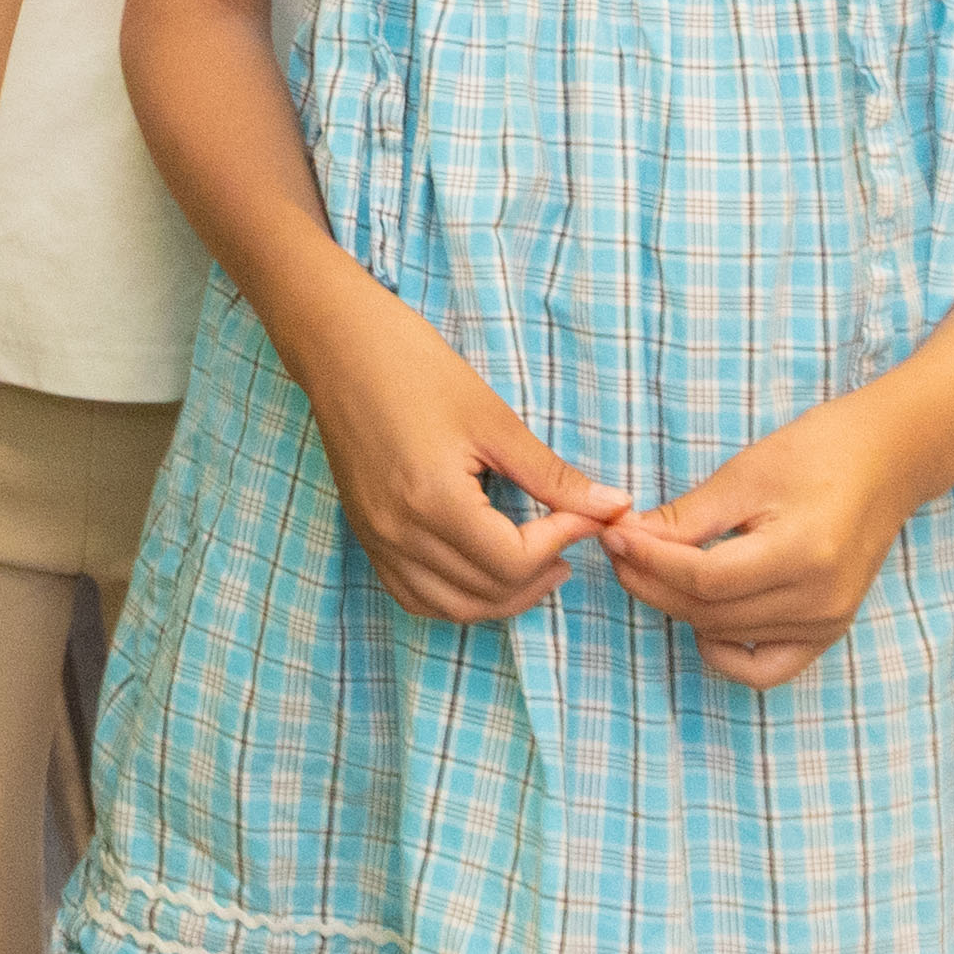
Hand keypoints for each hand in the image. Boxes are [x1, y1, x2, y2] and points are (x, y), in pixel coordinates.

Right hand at [268, 276, 623, 626]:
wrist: (340, 347)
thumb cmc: (416, 368)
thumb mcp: (493, 420)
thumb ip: (552, 475)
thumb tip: (614, 505)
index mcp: (433, 500)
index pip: (513, 560)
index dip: (563, 540)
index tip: (588, 513)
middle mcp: (399, 532)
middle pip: (487, 593)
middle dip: (541, 575)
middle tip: (572, 538)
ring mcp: (377, 539)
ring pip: (452, 606)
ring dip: (503, 597)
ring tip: (539, 565)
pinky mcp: (367, 535)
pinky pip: (414, 596)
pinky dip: (456, 599)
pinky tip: (485, 573)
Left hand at [604, 391, 934, 688]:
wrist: (886, 462)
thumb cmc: (818, 453)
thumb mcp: (746, 475)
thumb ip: (687, 517)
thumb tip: (628, 538)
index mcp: (802, 556)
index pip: (703, 578)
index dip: (649, 560)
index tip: (614, 535)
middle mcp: (819, 602)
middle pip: (709, 612)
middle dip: (651, 582)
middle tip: (619, 548)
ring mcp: (827, 624)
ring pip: (726, 634)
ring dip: (678, 606)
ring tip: (648, 568)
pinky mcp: (828, 632)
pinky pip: (764, 667)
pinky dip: (724, 651)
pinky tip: (701, 617)